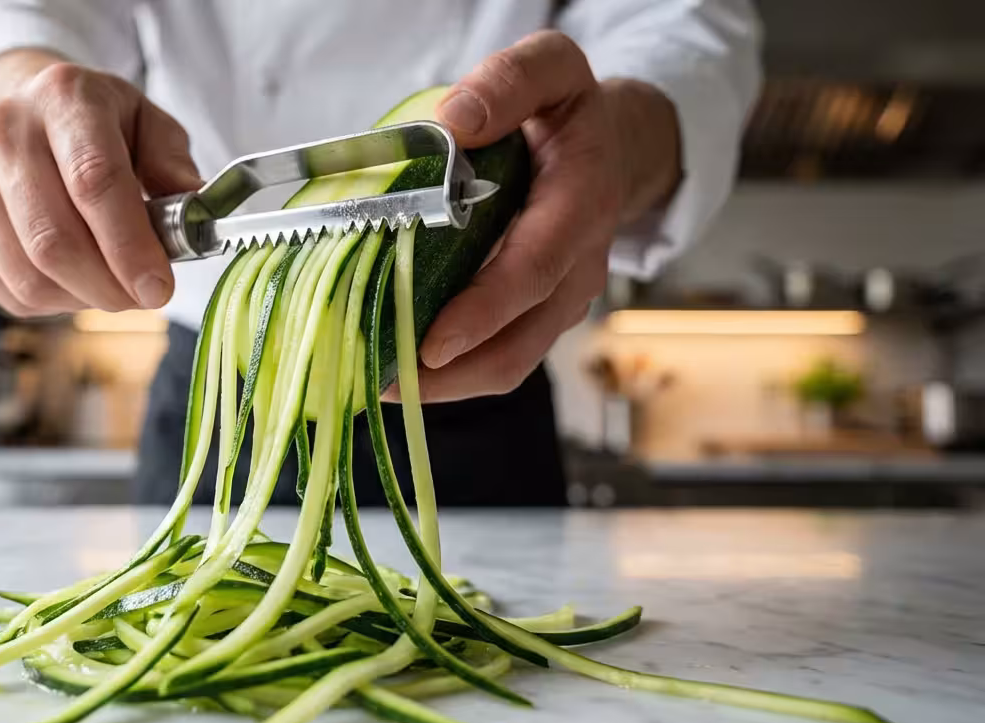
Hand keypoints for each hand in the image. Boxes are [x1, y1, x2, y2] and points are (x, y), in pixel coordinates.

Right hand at [0, 51, 202, 316]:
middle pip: (55, 239)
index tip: (158, 287)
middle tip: (143, 297)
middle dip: (109, 286)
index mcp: (63, 97)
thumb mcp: (147, 122)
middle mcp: (5, 133)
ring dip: (83, 298)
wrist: (24, 112)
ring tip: (112, 284)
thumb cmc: (96, 125)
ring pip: (30, 275)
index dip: (129, 245)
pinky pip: (8, 290)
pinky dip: (53, 302)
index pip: (94, 182)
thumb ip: (173, 165)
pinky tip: (75, 281)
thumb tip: (195, 214)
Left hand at [391, 31, 679, 402]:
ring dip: (443, 385)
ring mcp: (560, 300)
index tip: (431, 343)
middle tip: (379, 377)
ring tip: (377, 380)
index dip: (483, 312)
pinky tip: (398, 366)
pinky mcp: (540, 317)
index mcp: (580, 203)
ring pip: (506, 364)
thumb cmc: (570, 112)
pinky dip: (450, 374)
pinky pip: (500, 358)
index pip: (533, 270)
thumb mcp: (552, 68)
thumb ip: (510, 82)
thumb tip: (457, 121)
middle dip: (448, 372)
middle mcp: (578, 266)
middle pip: (516, 342)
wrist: (614, 147)